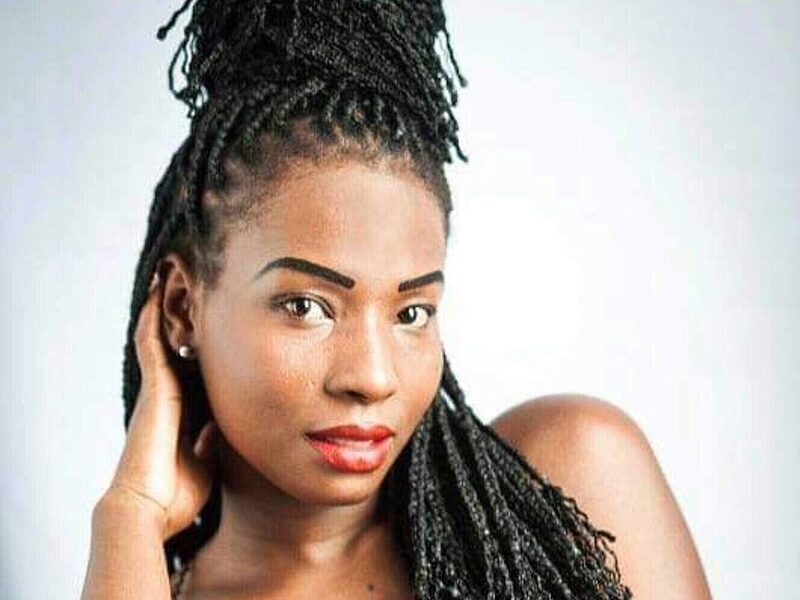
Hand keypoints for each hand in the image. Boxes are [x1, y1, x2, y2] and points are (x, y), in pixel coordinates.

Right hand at [102, 272, 217, 540]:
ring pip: (161, 339)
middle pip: (177, 348)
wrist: (150, 508)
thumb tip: (221, 427)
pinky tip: (159, 292)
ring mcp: (159, 389)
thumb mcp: (206, 462)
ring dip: (166, 310)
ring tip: (173, 278)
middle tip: (197, 290)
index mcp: (183, 414)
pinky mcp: (153, 386)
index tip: (217, 329)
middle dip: (186, 322)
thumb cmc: (177, 493)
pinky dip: (153, 317)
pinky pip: (151, 342)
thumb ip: (212, 441)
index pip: (194, 373)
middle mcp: (168, 396)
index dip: (203, 350)